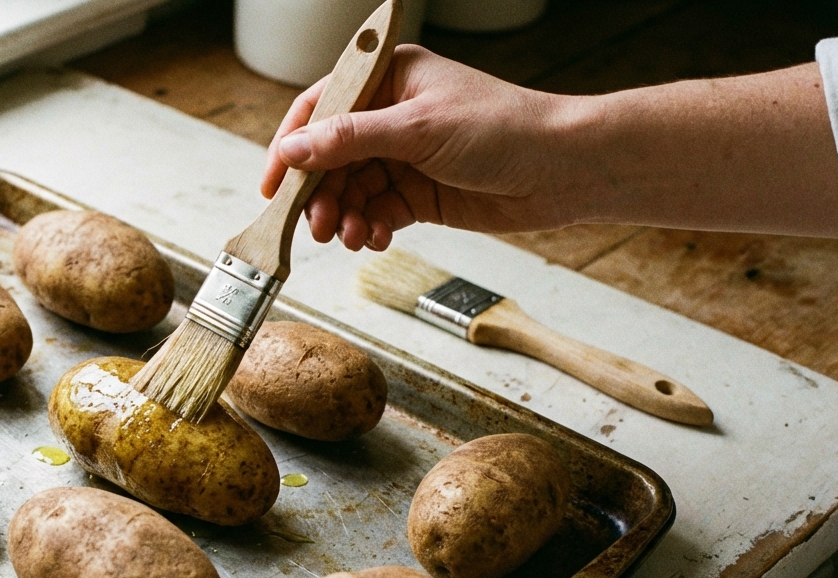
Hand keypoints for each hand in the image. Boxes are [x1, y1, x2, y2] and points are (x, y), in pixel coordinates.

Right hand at [261, 46, 578, 250]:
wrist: (563, 169)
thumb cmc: (502, 129)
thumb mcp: (417, 129)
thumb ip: (348, 140)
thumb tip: (291, 150)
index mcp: (387, 80)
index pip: (320, 109)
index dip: (290, 147)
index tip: (273, 186)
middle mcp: (390, 116)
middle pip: (328, 157)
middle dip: (319, 193)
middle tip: (315, 224)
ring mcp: (404, 157)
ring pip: (349, 190)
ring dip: (343, 215)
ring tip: (348, 235)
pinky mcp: (418, 194)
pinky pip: (375, 212)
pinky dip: (368, 227)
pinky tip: (374, 237)